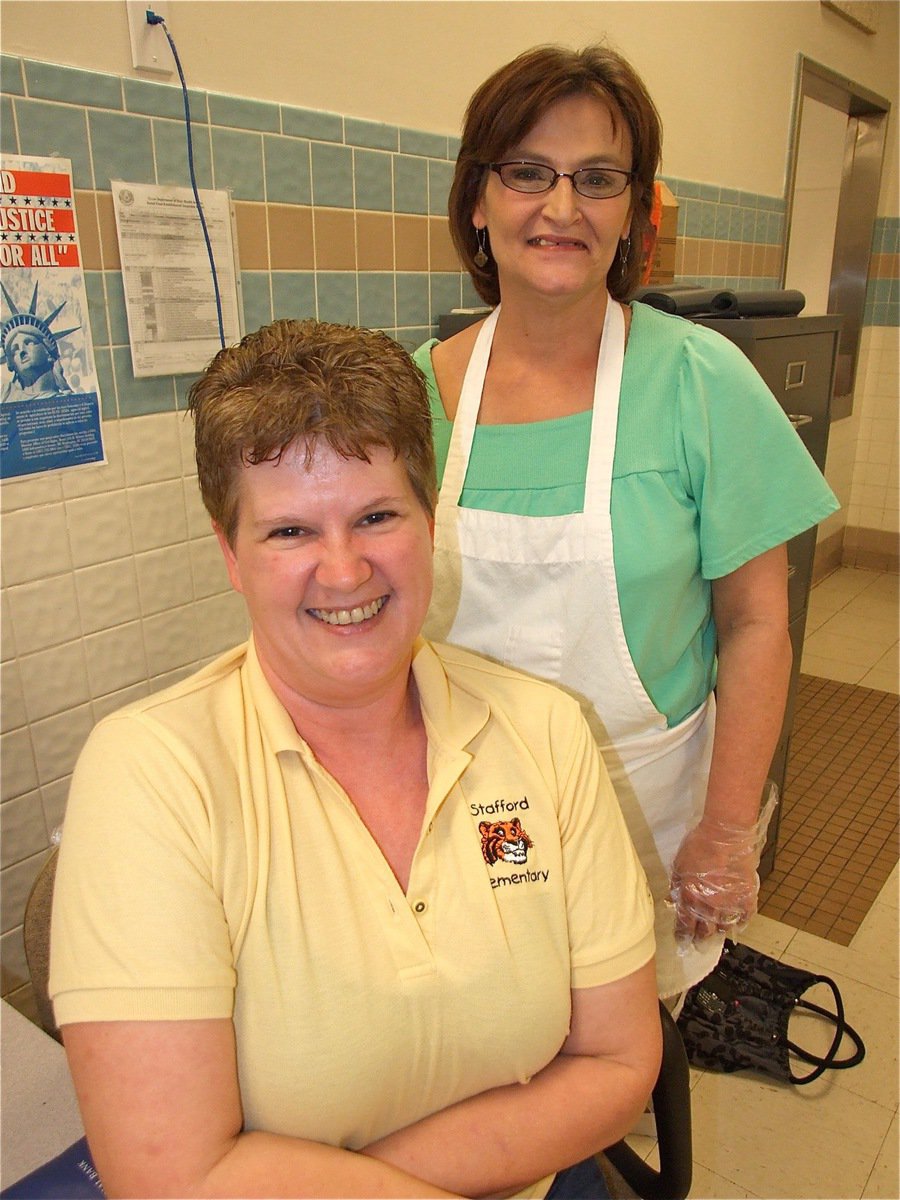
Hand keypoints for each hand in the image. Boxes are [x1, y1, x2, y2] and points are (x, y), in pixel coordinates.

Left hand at [668, 787, 776, 949]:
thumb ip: (675, 885)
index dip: (683, 935)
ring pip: (724, 927)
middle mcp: (708, 905)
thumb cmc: (698, 845)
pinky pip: (745, 916)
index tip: (682, 941)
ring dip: (719, 929)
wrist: (724, 835)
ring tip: (718, 929)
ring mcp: (729, 903)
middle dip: (700, 938)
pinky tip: (738, 921)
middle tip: (699, 942)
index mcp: (689, 897)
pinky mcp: (746, 896)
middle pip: (704, 931)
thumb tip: (671, 900)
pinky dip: (741, 921)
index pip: (684, 925)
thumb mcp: (678, 864)